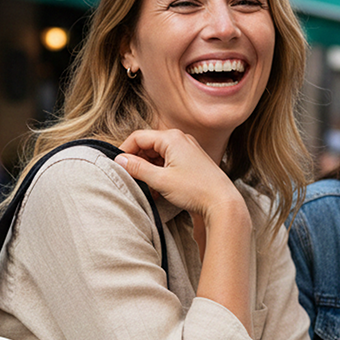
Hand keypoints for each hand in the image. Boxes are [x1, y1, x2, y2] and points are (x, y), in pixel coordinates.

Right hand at [116, 129, 242, 220]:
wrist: (222, 202)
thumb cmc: (195, 190)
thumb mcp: (161, 180)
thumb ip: (138, 168)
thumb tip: (119, 160)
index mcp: (171, 138)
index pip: (138, 138)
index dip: (124, 151)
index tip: (117, 167)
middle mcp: (179, 139)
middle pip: (147, 145)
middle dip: (136, 161)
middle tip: (130, 179)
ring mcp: (186, 149)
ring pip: (156, 155)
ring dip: (147, 169)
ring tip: (145, 187)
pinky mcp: (190, 161)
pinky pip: (167, 161)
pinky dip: (158, 173)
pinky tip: (157, 189)